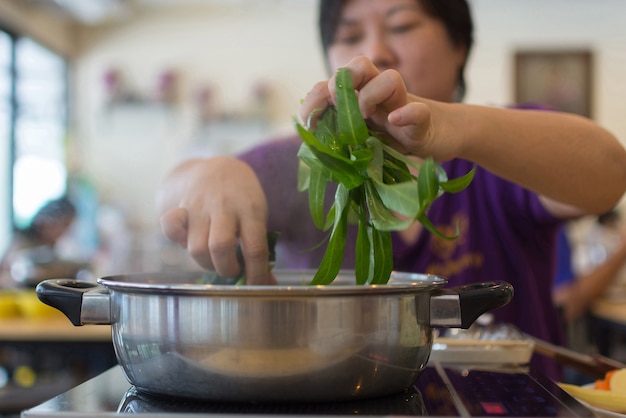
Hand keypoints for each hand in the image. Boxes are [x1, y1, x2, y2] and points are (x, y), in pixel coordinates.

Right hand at [158, 156, 273, 283]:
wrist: (218, 167)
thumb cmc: (243, 199)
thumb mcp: (257, 216)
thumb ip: (259, 247)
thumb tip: (268, 285)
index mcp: (250, 209)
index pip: (255, 248)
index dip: (256, 274)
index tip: (257, 287)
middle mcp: (224, 207)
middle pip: (220, 247)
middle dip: (226, 269)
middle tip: (232, 269)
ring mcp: (199, 206)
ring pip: (196, 247)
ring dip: (206, 263)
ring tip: (215, 260)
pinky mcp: (180, 206)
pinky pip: (170, 228)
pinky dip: (177, 241)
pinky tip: (188, 241)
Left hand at [300, 56, 460, 161]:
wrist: (439, 136)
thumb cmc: (395, 138)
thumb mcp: (362, 138)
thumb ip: (341, 137)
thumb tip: (311, 151)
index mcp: (361, 97)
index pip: (333, 83)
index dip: (315, 97)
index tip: (307, 122)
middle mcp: (380, 93)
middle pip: (359, 65)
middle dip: (341, 83)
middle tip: (337, 108)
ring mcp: (402, 103)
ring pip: (389, 78)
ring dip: (370, 95)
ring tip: (366, 118)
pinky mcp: (424, 119)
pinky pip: (418, 109)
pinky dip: (406, 114)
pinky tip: (394, 122)